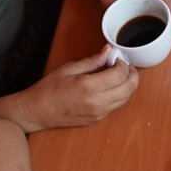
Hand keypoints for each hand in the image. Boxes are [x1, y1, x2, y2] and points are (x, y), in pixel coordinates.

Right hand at [8, 46, 138, 132]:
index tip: (117, 60)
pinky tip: (112, 87)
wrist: (38, 111)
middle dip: (133, 76)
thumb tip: (107, 51)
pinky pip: (116, 106)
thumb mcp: (69, 69)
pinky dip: (119, 96)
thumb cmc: (48, 90)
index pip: (120, 75)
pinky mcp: (98, 119)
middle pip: (129, 89)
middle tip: (127, 67)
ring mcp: (99, 113)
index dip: (123, 65)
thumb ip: (92, 60)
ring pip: (126, 99)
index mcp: (89, 86)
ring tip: (120, 76)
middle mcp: (98, 102)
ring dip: (128, 87)